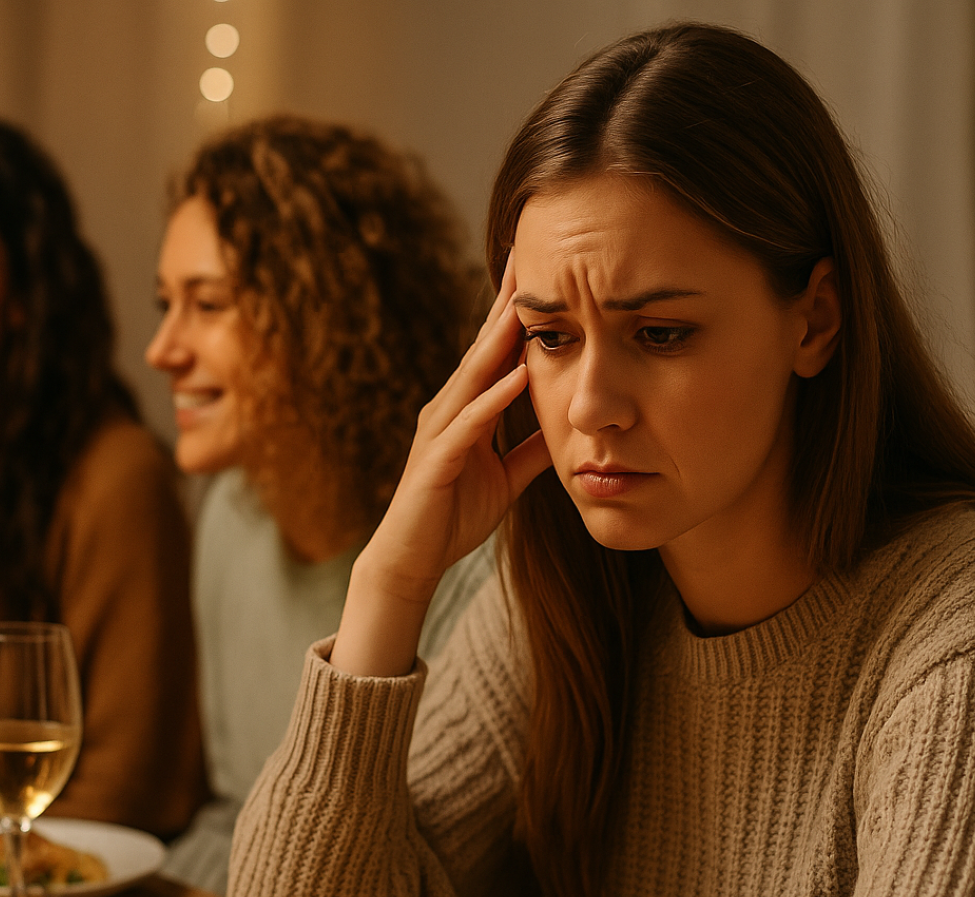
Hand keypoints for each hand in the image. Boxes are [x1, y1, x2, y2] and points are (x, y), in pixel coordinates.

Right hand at [330, 253, 551, 675]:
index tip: (542, 274)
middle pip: (481, 348)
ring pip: (473, 376)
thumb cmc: (451, 517)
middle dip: (505, 306)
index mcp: (466, 410)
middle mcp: (448, 409)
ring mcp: (440, 431)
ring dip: (499, 340)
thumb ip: (529, 449)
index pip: (494, 352)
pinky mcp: (437, 460)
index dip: (516, 314)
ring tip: (527, 305)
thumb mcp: (505, 478)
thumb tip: (563, 427)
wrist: (412, 559)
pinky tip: (518, 377)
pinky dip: (494, 399)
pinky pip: (469, 424)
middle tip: (528, 258)